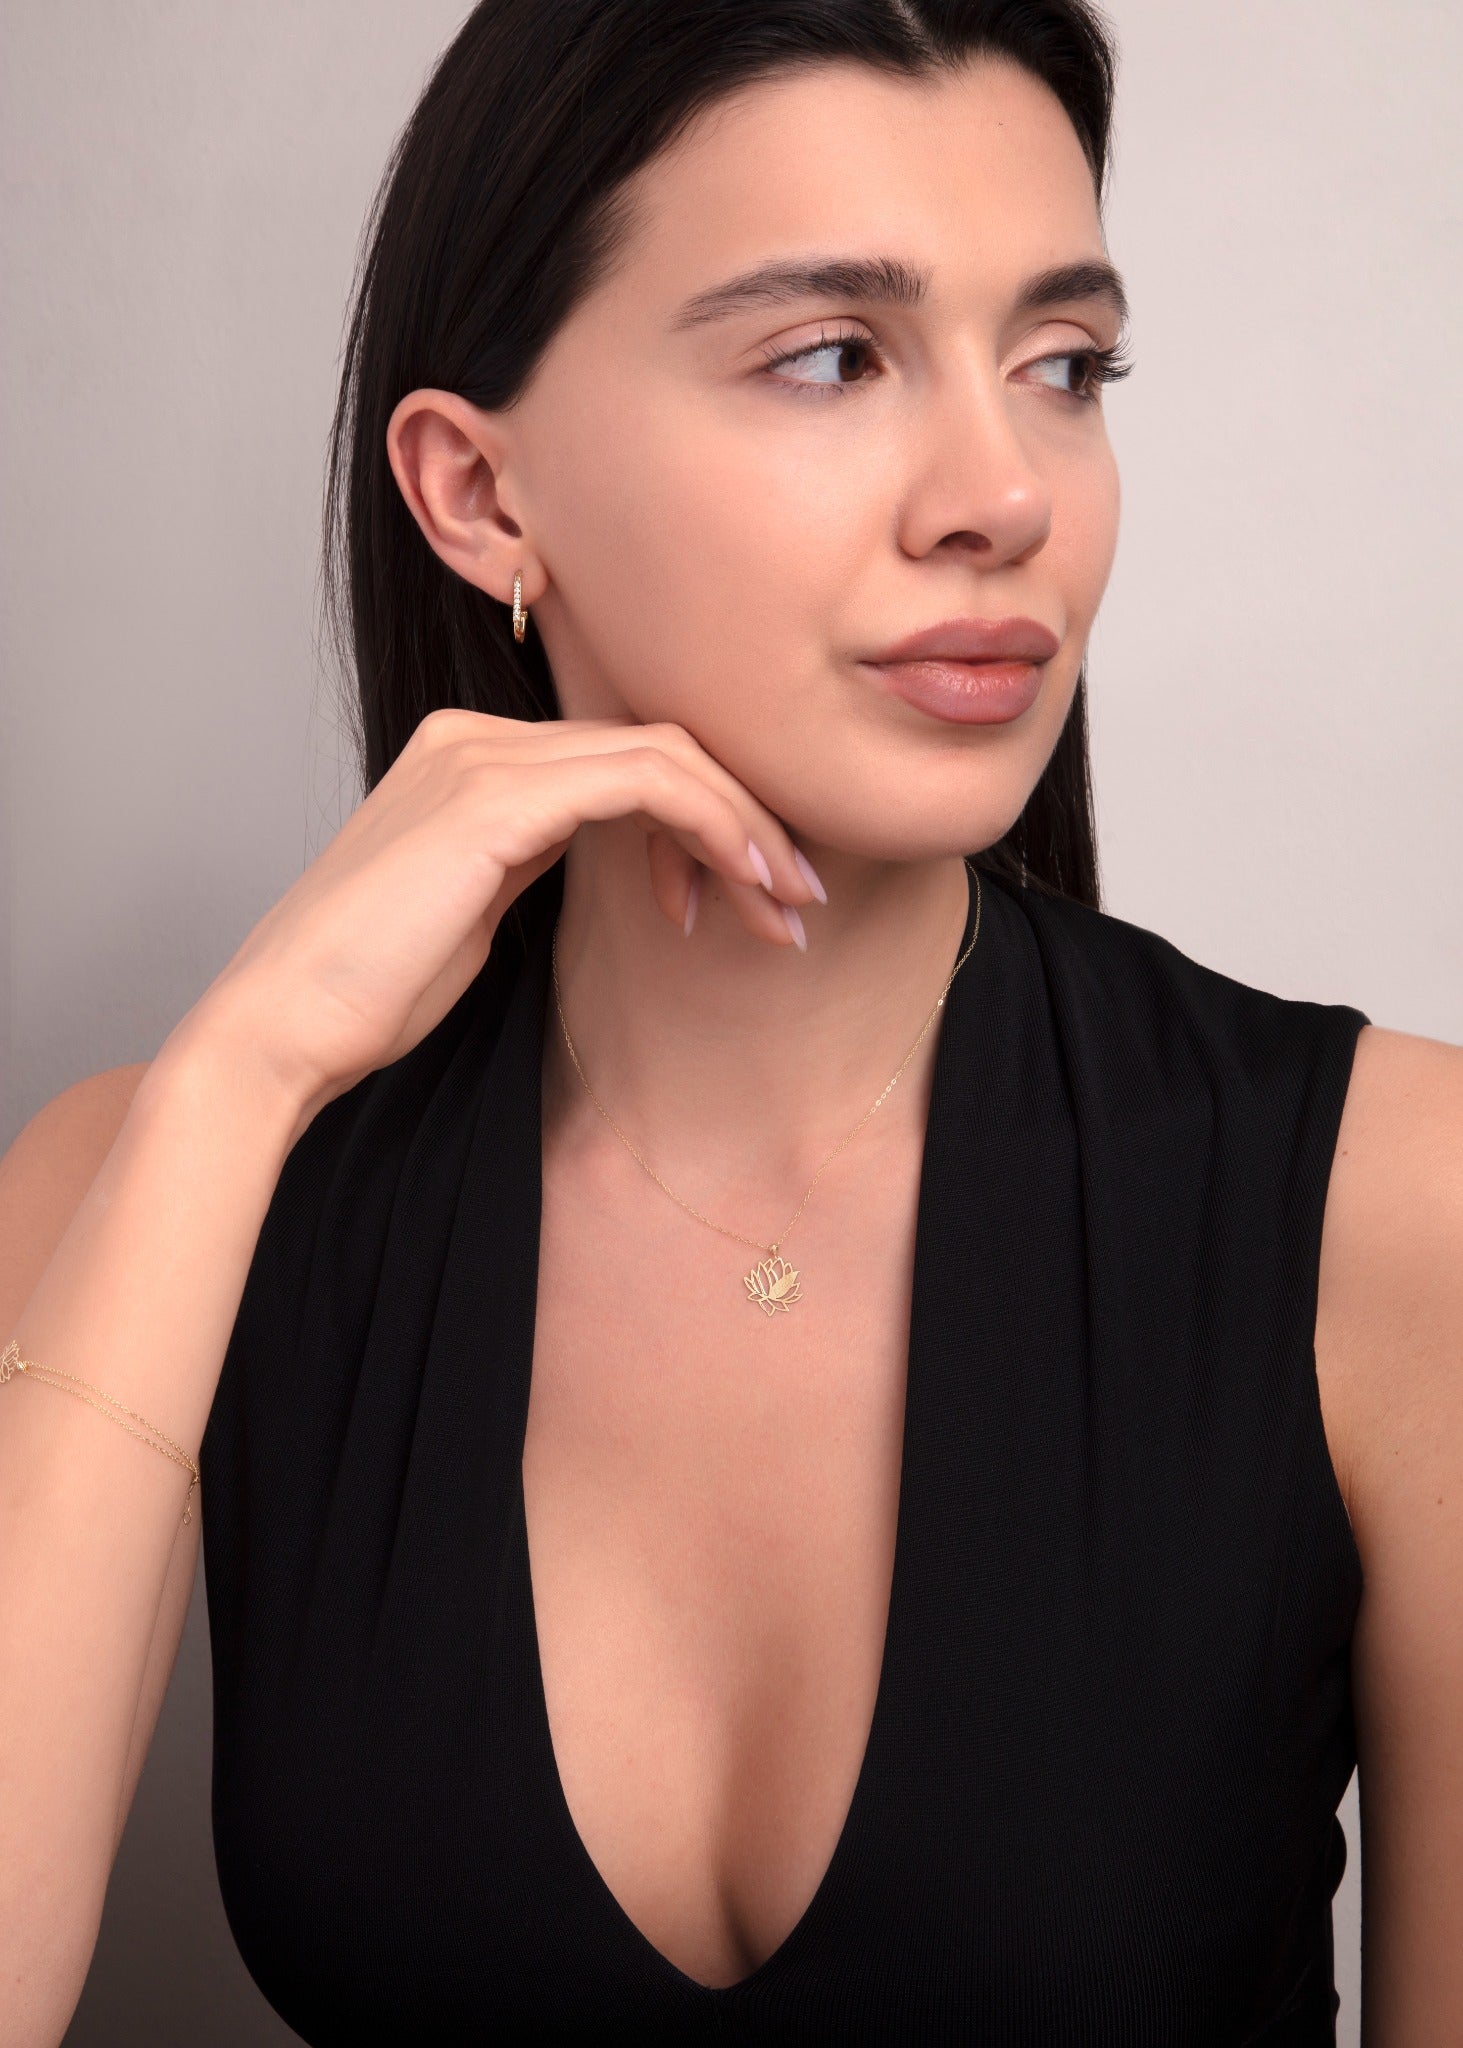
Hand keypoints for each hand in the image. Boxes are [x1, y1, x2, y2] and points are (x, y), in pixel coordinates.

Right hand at [182, 709, 821, 1129]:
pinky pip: (645, 781)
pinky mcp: (496, 797)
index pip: (624, 759)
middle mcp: (477, 737)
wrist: (284, 1028)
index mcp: (469, 757)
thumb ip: (532, 856)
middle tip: (801, 898)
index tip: (755, 897)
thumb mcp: (474, 907)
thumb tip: (605, 845)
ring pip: (666, 755)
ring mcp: (483, 756)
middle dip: (747, 820)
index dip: (706, 820)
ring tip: (792, 906)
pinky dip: (713, 827)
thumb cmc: (370, 992)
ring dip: (746, 828)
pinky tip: (748, 885)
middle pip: (657, 745)